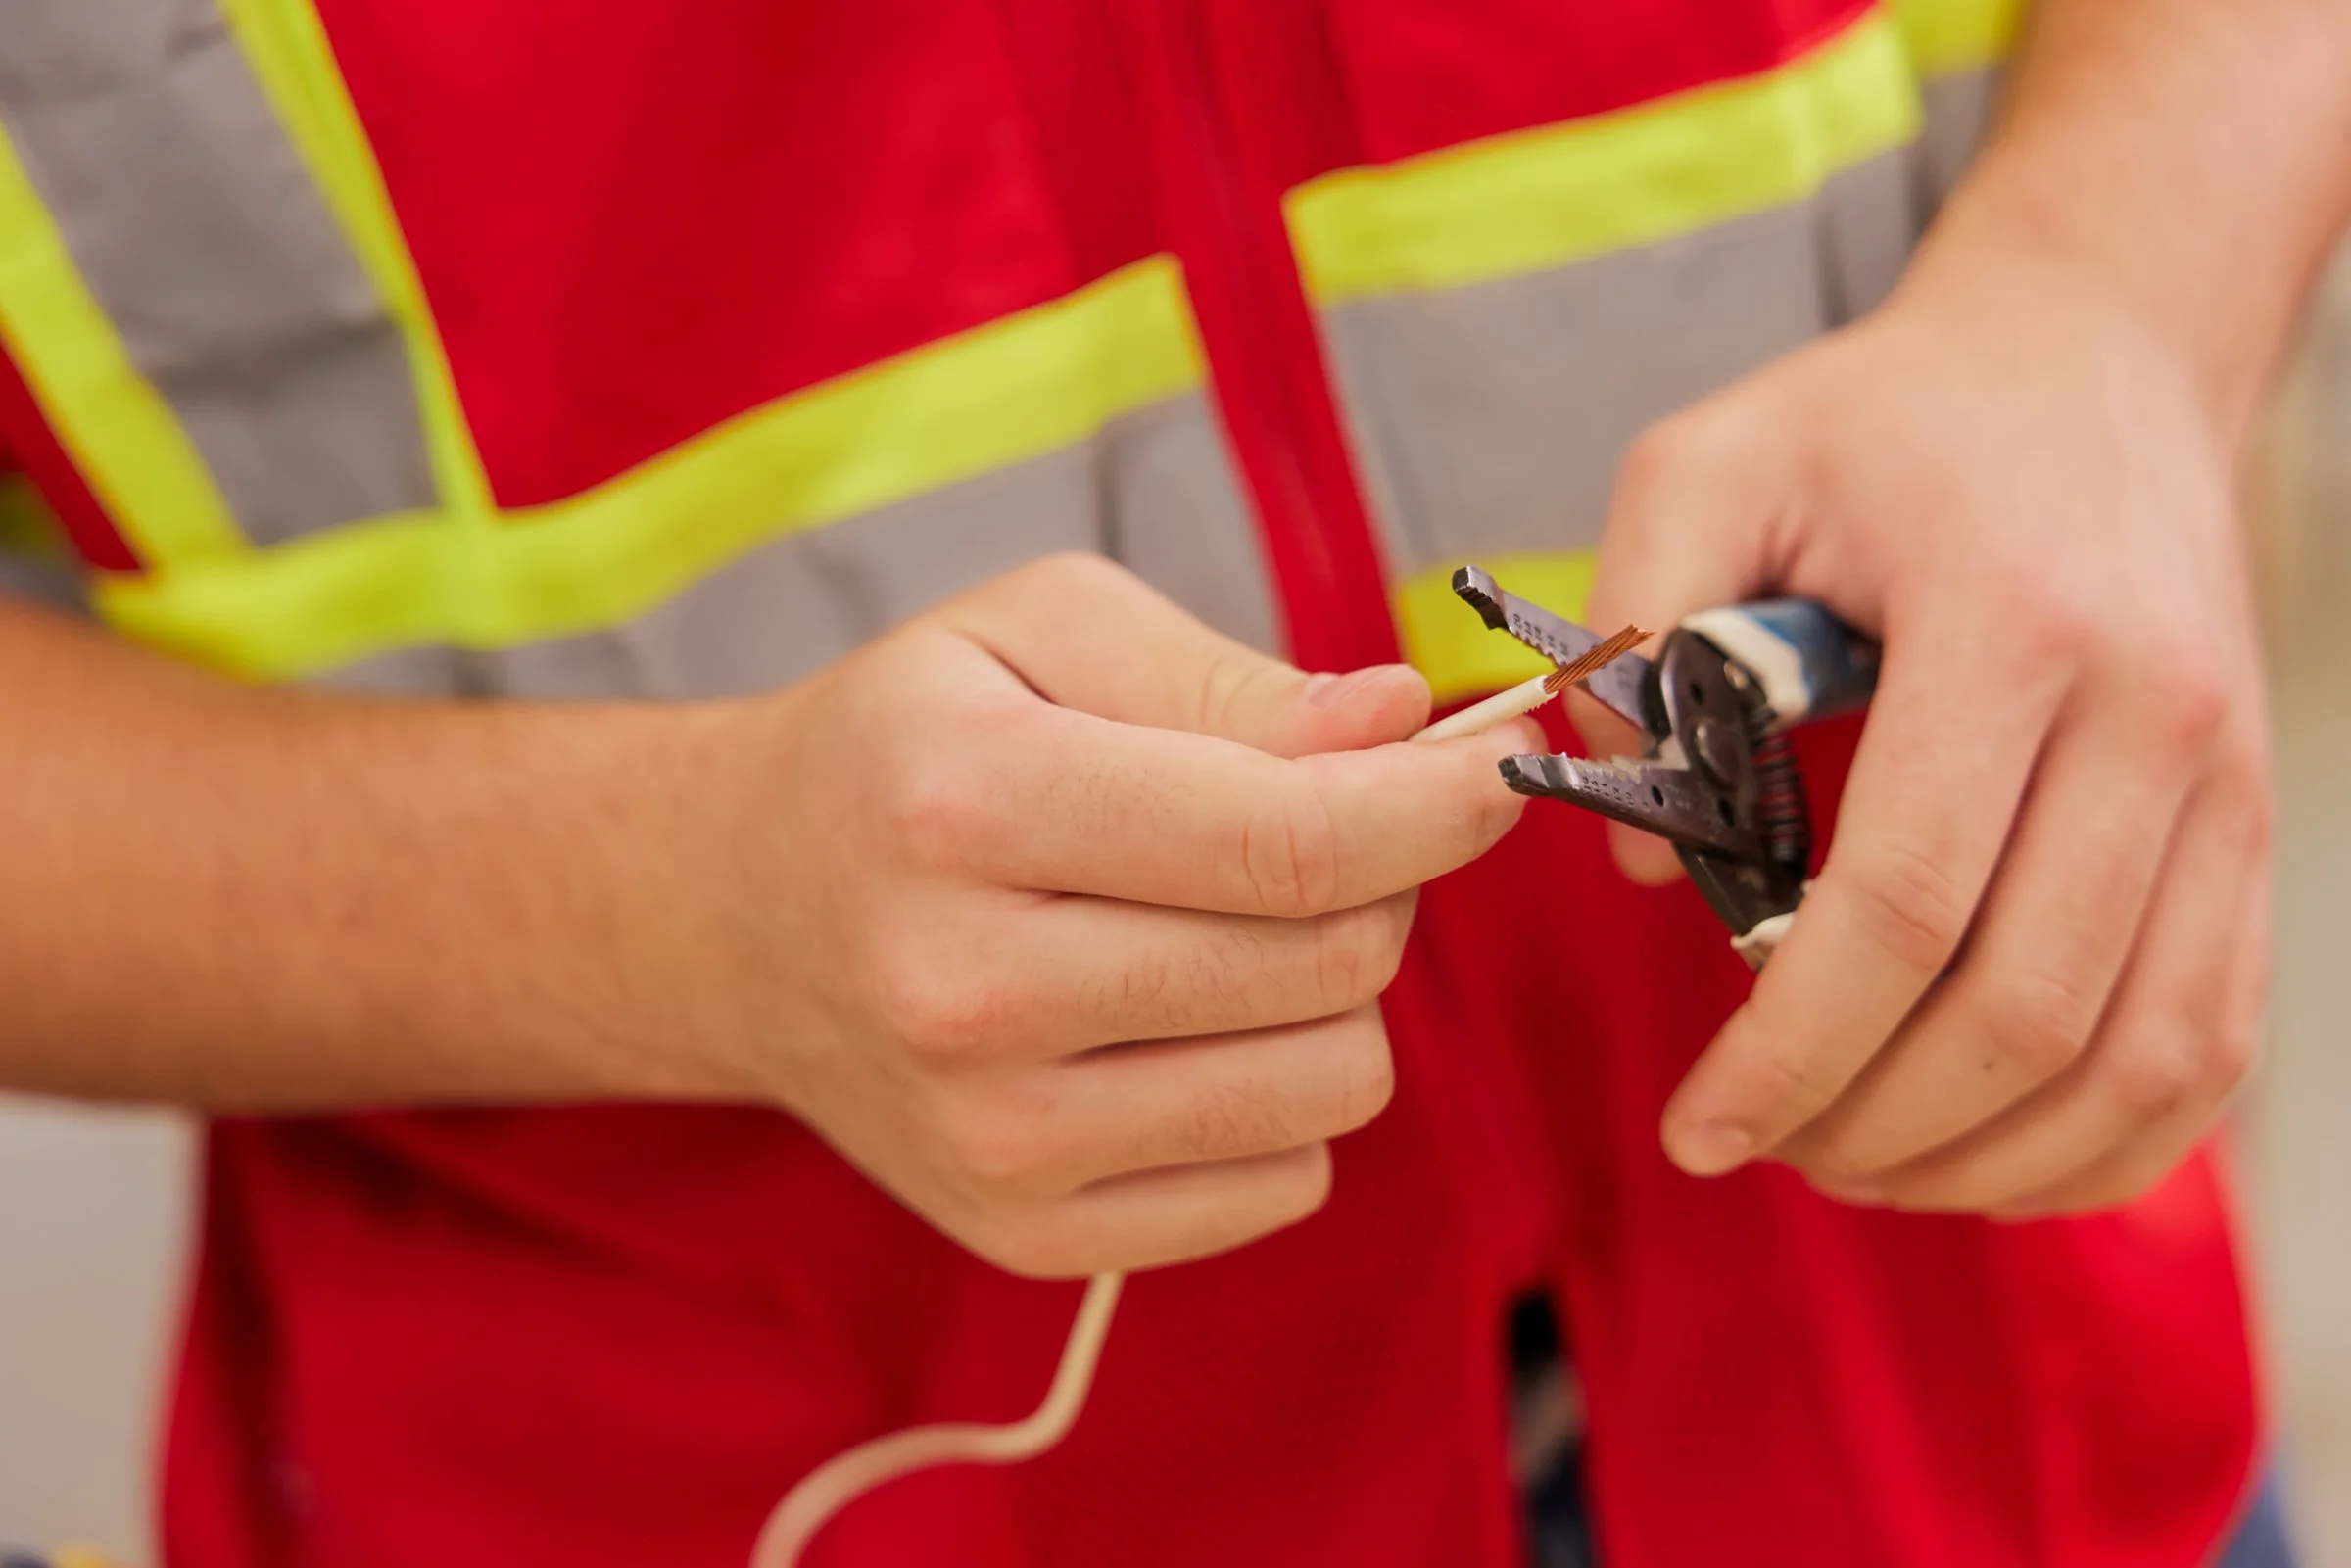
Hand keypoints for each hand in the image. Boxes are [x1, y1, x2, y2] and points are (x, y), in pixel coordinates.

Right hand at [706, 555, 1535, 1275]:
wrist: (743, 916)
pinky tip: (1192, 1024)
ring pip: (1328, 1085)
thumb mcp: (1042, 630)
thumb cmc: (913, 745)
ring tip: (1240, 928)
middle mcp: (967, 992)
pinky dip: (1283, 1095)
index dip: (1437, 808)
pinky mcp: (1028, 1233)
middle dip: (1380, 880)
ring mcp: (993, 1140)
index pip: (1285, 840)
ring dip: (1335, 995)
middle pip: (1328, 966)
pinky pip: (1284, 1182)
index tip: (1499, 770)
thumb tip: (1401, 728)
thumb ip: (1228, 676)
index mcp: (969, 807)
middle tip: (1321, 829)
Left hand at [1579, 241, 2272, 1217]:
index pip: (1905, 900)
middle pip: (2022, 1005)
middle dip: (1870, 1121)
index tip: (1699, 1128)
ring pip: (2137, 1058)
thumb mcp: (1708, 465)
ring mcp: (2227, 784)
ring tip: (1850, 1166)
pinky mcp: (2254, 831)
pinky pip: (2211, 1044)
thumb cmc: (1884, 424)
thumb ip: (1634, 636)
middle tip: (1755, 1150)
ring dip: (1985, 1158)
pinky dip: (2103, 1141)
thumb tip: (1644, 867)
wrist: (2096, 355)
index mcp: (2011, 624)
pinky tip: (1984, 1159)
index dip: (1792, 1048)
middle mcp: (2151, 716)